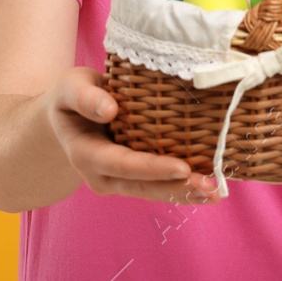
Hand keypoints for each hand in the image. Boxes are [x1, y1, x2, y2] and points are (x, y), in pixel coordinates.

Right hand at [45, 66, 220, 205]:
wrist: (66, 116)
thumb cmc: (71, 96)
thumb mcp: (70, 87)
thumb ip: (85, 97)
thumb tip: (109, 109)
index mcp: (84, 153)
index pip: (122, 164)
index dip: (152, 168)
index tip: (183, 167)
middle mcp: (100, 174)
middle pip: (142, 186)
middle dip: (177, 188)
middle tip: (211, 188)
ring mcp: (116, 180)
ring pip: (152, 191)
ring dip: (184, 194)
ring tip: (215, 194)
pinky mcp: (130, 178)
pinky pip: (156, 185)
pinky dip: (181, 187)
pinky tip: (207, 188)